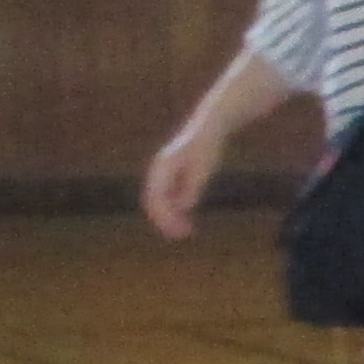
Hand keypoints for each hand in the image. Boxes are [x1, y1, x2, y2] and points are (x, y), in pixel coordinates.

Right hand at [140, 122, 219, 241]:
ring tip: (185, 232)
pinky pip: (167, 200)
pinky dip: (174, 212)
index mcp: (163, 166)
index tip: (177, 229)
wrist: (210, 128)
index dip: (164, 215)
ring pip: (159, 203)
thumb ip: (193, 187)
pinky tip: (187, 223)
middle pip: (153, 201)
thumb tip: (184, 207)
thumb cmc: (208, 146)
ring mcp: (162, 175)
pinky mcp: (170, 178)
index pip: (156, 196)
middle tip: (181, 235)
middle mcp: (158, 172)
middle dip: (164, 220)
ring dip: (169, 219)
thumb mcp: (204, 167)